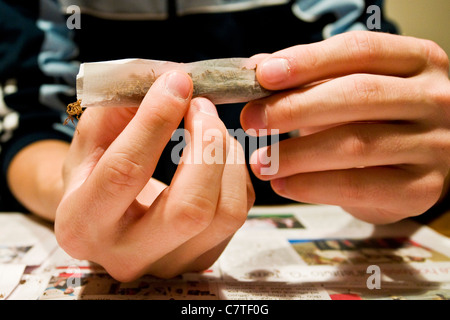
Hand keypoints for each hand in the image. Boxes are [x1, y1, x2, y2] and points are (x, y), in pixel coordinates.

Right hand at [55, 71, 253, 280]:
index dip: (156, 121)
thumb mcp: (91, 137)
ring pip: (226, 214)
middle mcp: (127, 256)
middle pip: (190, 209)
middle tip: (201, 106)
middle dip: (206, 144)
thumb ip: (123, 106)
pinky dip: (237, 171)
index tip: (177, 83)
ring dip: (227, 156)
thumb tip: (174, 81)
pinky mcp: (203, 258)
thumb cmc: (94, 172)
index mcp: (82, 224)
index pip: (126, 171)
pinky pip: (239, 210)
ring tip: (210, 128)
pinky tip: (217, 153)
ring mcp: (171, 264)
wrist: (103, 218)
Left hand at [241, 31, 449, 223]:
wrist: (412, 168)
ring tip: (260, 161)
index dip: (307, 61)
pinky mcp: (422, 189)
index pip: (359, 50)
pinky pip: (359, 186)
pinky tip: (284, 184)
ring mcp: (433, 145)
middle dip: (295, 107)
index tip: (263, 76)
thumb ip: (309, 77)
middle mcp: (434, 98)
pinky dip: (312, 187)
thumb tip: (257, 69)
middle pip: (358, 94)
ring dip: (297, 154)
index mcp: (417, 60)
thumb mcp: (348, 90)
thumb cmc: (375, 120)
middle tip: (252, 120)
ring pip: (356, 143)